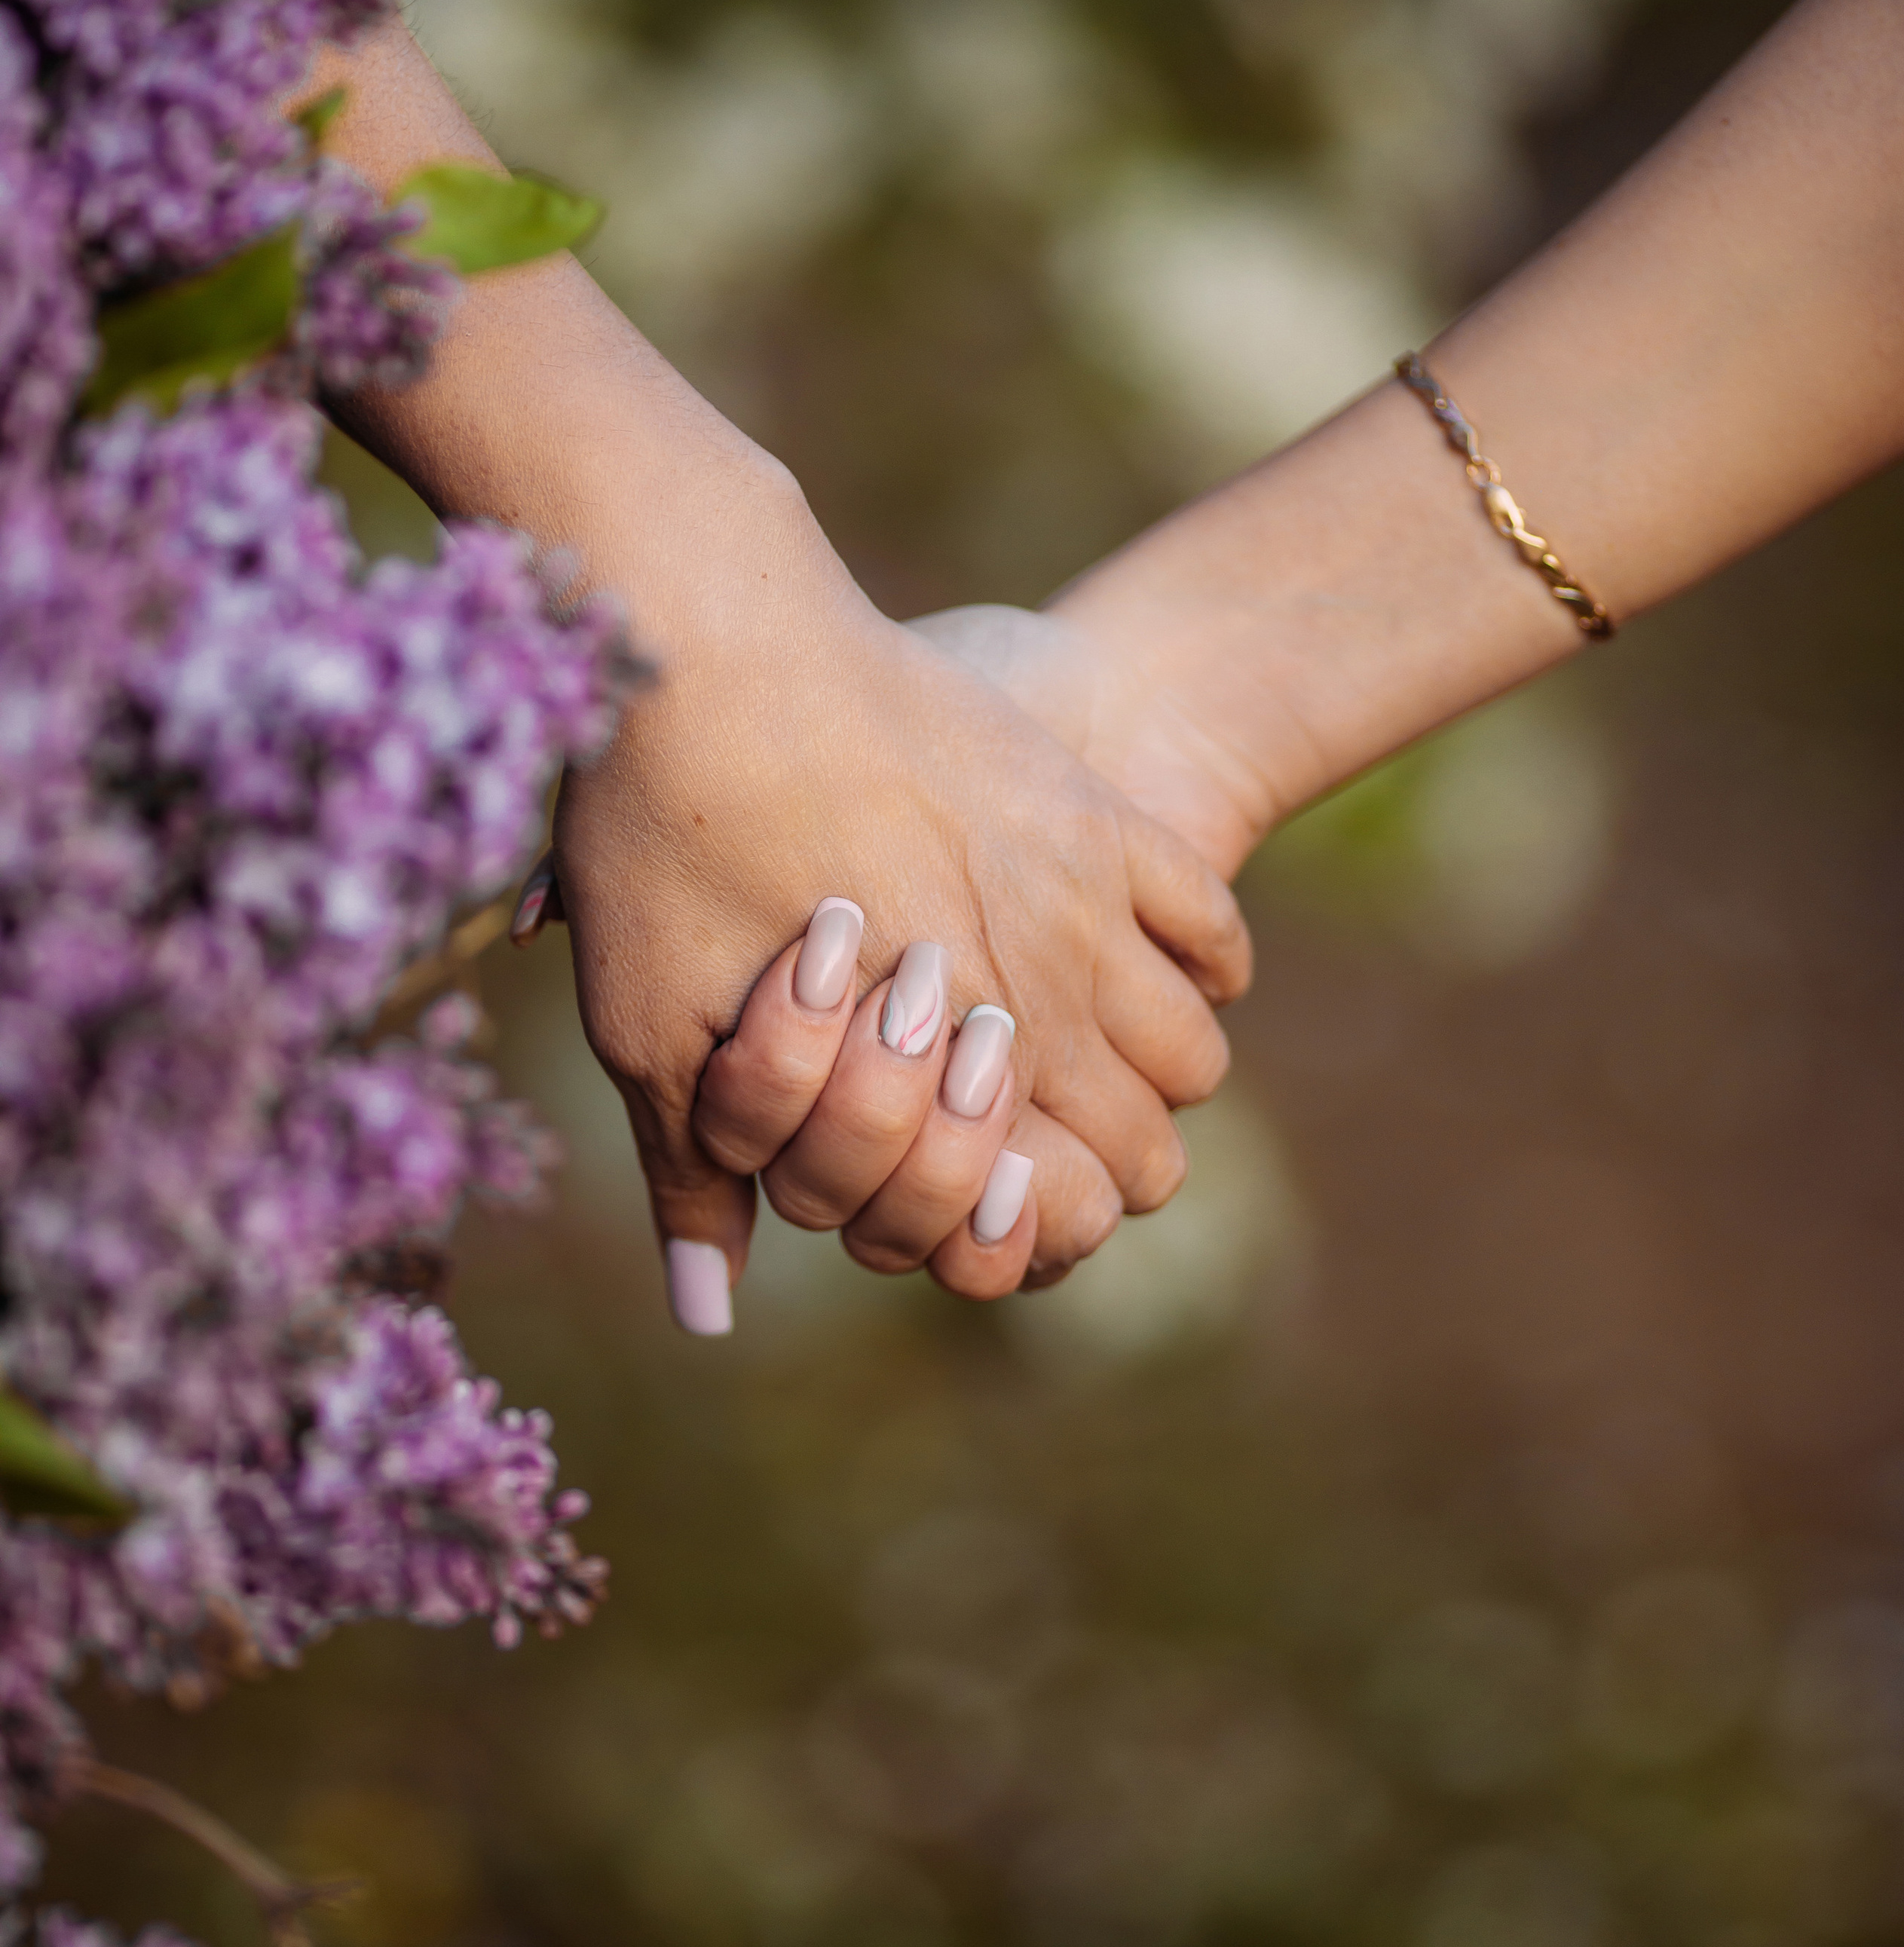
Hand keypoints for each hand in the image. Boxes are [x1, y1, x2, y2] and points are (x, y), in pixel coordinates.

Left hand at [549, 500, 1250, 1326]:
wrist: (715, 630)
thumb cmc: (664, 832)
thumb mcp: (649, 1019)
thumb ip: (696, 1174)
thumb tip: (707, 1316)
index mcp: (938, 1064)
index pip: (1064, 1216)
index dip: (1030, 1236)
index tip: (974, 1200)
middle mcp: (1040, 993)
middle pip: (1150, 1154)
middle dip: (1094, 1173)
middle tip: (1018, 1138)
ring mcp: (1082, 897)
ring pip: (1194, 1051)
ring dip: (1149, 1076)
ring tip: (1071, 1053)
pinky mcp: (1095, 809)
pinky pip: (1211, 925)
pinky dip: (1199, 962)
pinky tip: (1138, 959)